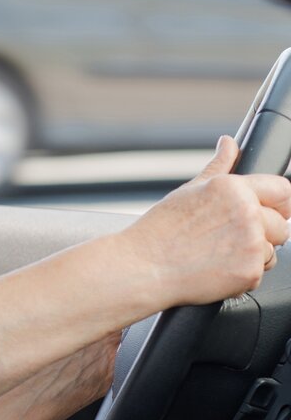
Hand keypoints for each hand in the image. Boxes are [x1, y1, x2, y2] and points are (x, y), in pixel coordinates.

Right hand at [120, 136, 290, 305]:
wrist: (142, 266)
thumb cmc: (160, 230)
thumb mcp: (188, 191)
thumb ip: (219, 166)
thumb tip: (229, 143)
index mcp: (233, 188)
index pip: (283, 190)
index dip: (277, 204)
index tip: (267, 213)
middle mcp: (247, 212)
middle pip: (281, 226)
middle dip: (261, 235)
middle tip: (225, 240)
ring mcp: (251, 243)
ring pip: (272, 251)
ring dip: (252, 256)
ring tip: (217, 255)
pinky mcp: (250, 271)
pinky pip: (260, 273)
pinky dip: (242, 275)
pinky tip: (215, 269)